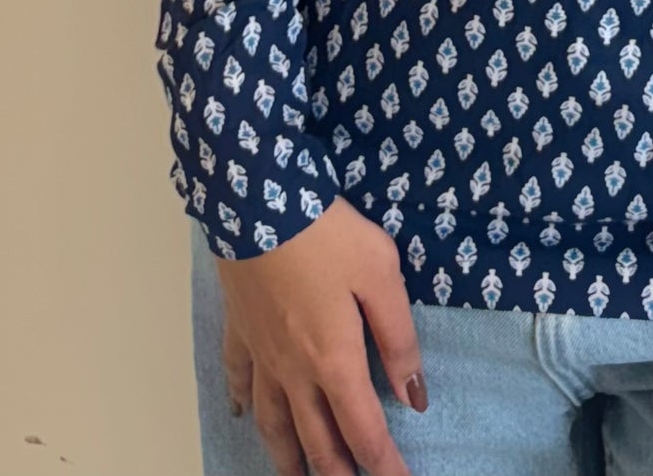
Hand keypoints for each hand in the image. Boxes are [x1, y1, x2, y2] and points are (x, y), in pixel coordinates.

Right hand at [212, 195, 427, 475]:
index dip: (384, 466)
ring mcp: (262, 354)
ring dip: (288, 457)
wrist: (257, 203)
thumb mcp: (382, 275)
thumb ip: (399, 339)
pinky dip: (241, 403)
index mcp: (336, 361)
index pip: (364, 431)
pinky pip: (239, 378)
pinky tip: (241, 414)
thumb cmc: (327, 235)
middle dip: (337, 473)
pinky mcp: (239, 329)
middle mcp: (295, 371)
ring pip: (273, 423)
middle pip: (316, 440)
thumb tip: (414, 396)